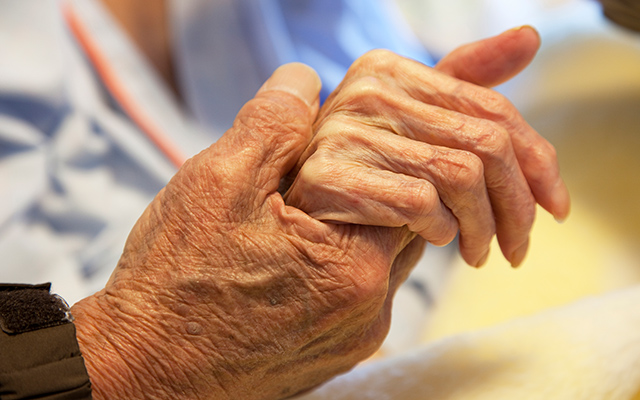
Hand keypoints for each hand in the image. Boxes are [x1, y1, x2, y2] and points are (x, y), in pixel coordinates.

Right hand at [71, 64, 419, 399]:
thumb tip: (307, 81)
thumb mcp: (218, 181)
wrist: (144, 374)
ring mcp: (356, 337)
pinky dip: (340, 259)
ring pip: (384, 254)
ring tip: (293, 216)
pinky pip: (363, 289)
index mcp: (353, 266)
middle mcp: (370, 311)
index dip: (364, 150)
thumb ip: (273, 122)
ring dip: (353, 221)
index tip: (318, 147)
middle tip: (304, 178)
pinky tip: (290, 256)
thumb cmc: (174, 284)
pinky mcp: (339, 351)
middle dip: (365, 183)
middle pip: (403, 219)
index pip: (407, 183)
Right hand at [284, 26, 569, 267]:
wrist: (303, 224)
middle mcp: (365, 90)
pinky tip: (435, 240)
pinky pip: (419, 202)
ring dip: (482, 228)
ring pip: (461, 175)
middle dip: (517, 206)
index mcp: (389, 70)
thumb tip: (529, 38)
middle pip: (486, 143)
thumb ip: (467, 85)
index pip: (491, 108)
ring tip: (480, 254)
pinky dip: (439, 230)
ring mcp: (344, 131)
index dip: (538, 161)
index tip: (555, 207)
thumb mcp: (419, 129)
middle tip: (519, 246)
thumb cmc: (370, 178)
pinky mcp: (330, 176)